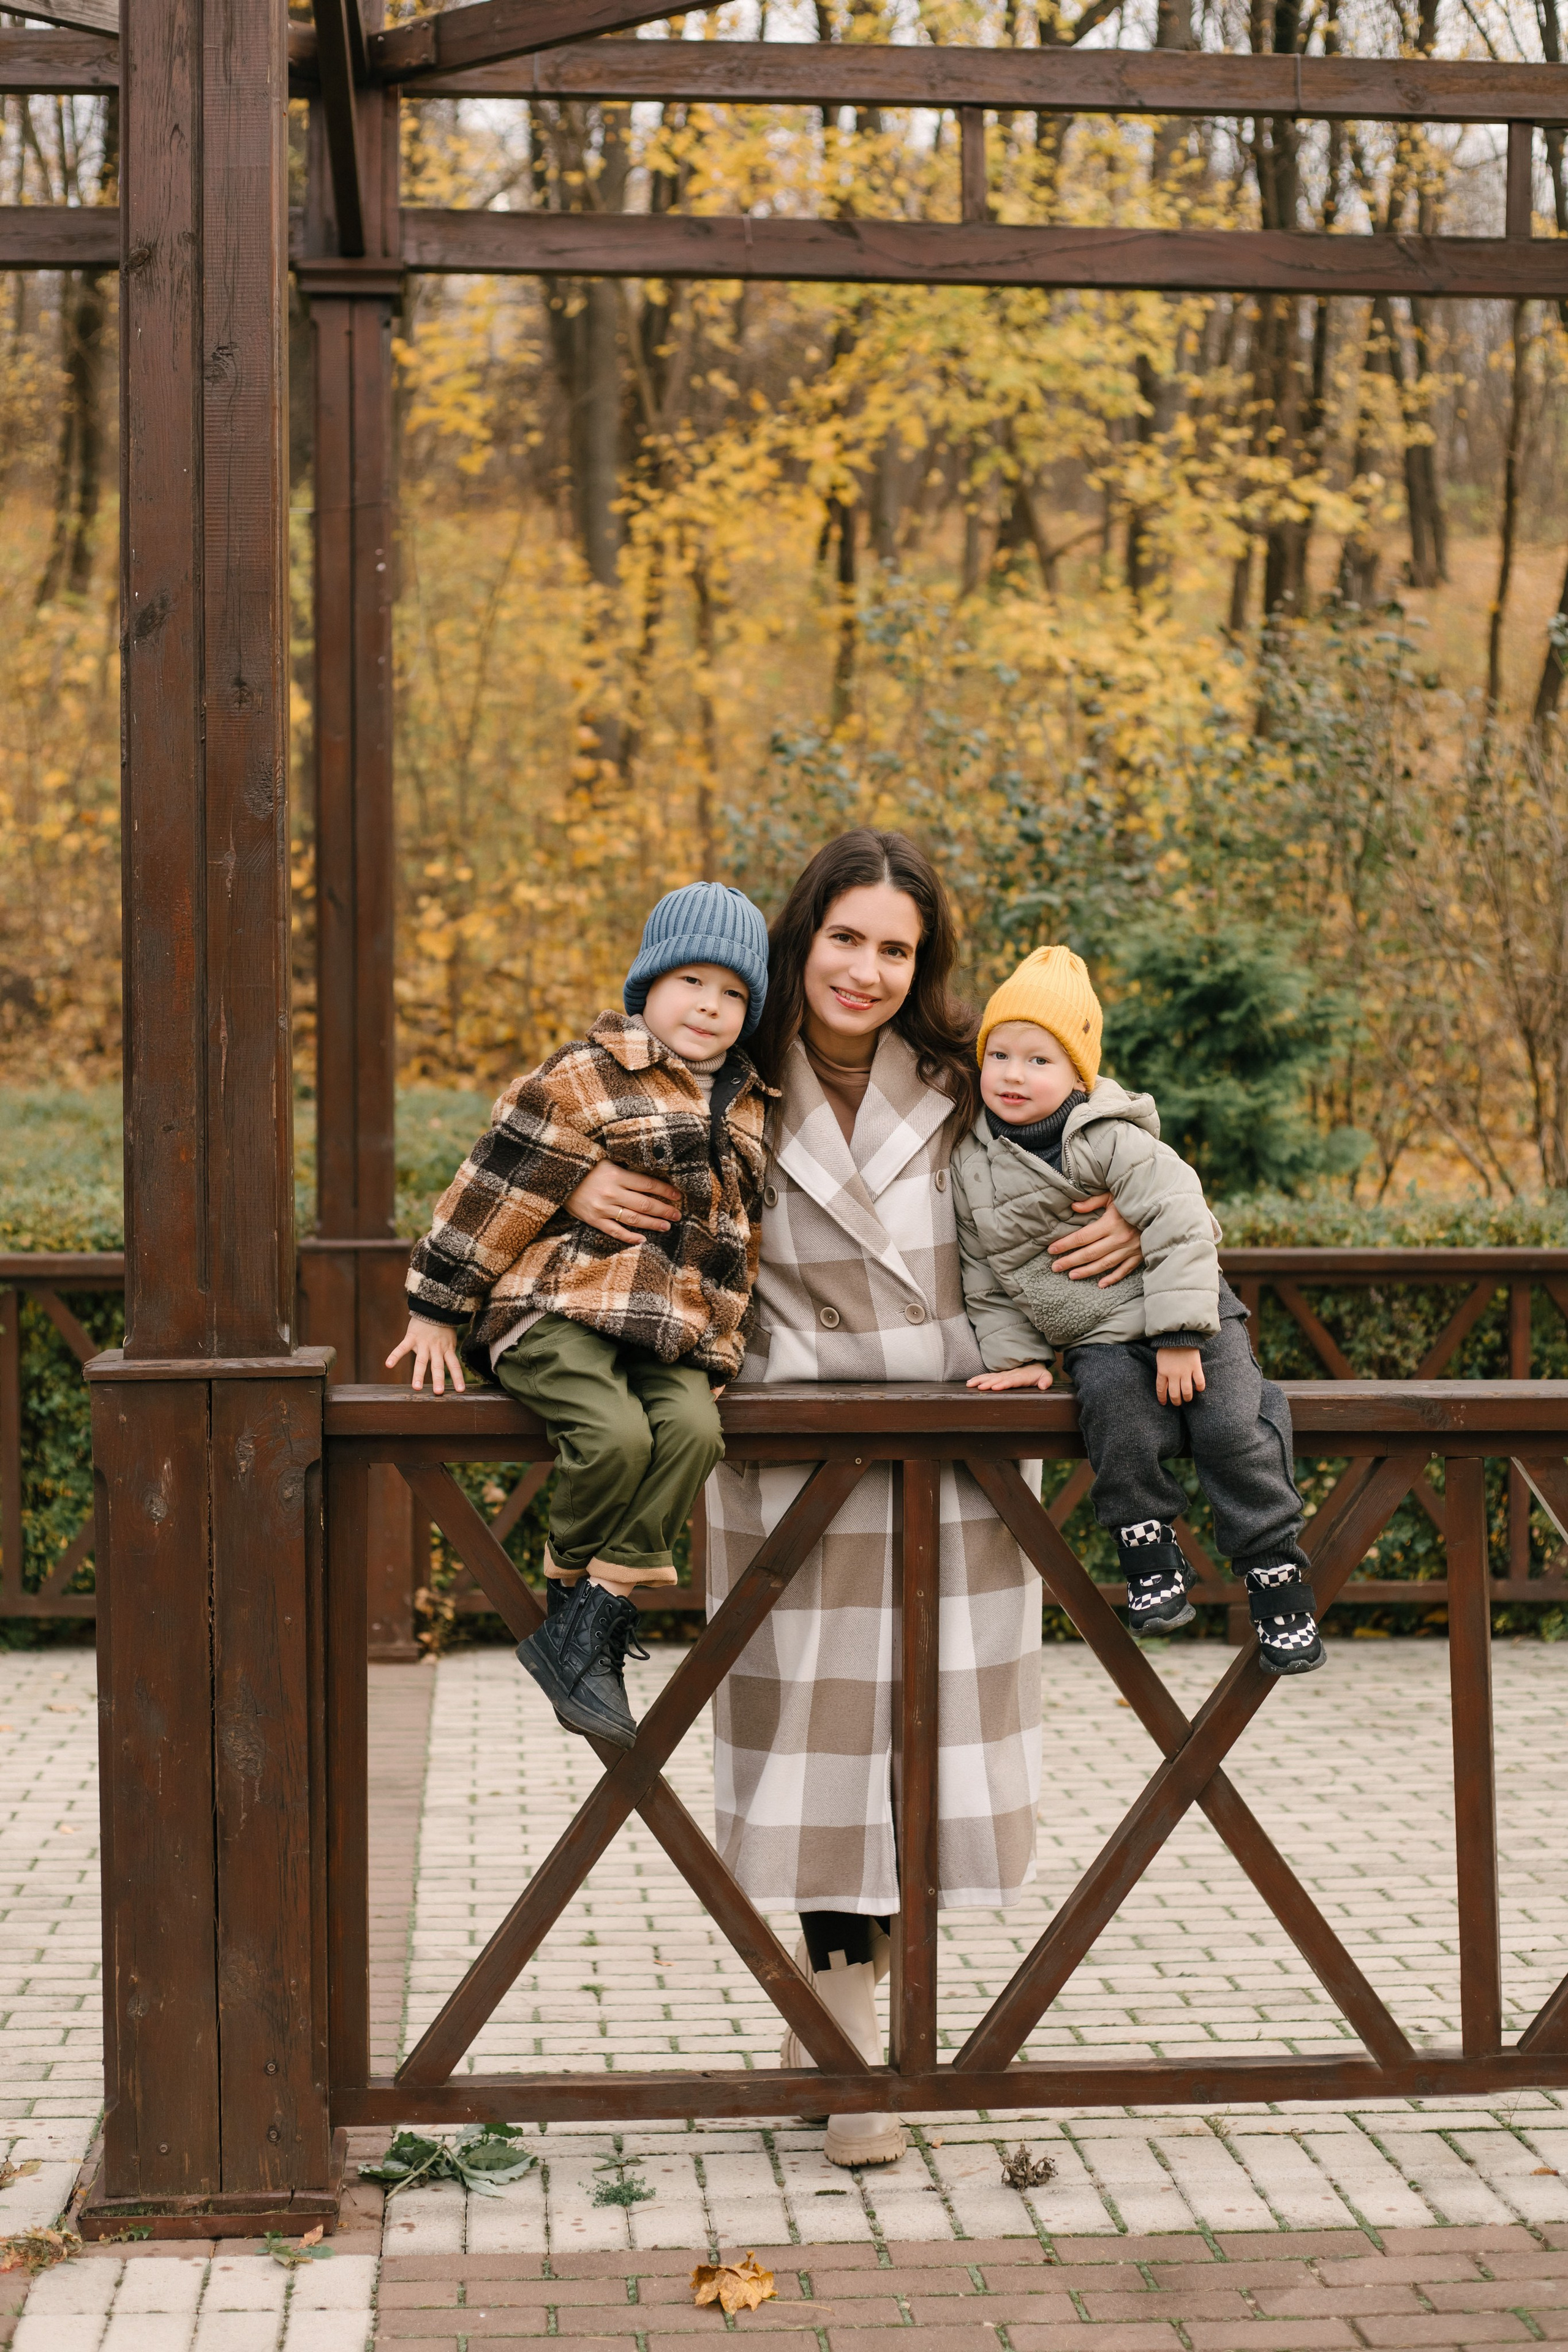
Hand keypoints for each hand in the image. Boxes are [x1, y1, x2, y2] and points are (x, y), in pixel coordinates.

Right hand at [386, 1315, 466, 1394]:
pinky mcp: (411, 1337)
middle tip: (438, 1392)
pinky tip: (388, 1365)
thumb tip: (448, 1367)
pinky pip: (402, 1348)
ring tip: (416, 1387)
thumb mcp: (449, 1340)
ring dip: (418, 1374)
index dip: (458, 1378)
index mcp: (447, 1349)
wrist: (433, 1307)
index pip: (454, 1365)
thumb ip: (447, 1353)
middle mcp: (436, 1348)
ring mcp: (424, 1343)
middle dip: (438, 1379)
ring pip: (421, 1361)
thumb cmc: (442, 1327)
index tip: (460, 1391)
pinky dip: (395, 1356)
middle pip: (438, 1365)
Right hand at [565, 1160, 681, 1242]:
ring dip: (652, 1224)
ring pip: (633, 1219)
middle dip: (664, 1210)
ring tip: (666, 1226)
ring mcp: (602, 1208)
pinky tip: (642, 1240)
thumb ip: (625, 1170)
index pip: (648, 1185)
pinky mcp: (593, 1220)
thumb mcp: (605, 1161)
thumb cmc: (584, 1165)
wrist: (556, 1176)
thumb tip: (649, 1178)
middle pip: (645, 1204)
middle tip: (677, 1215)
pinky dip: (629, 1237)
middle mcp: (611, 1193)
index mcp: (616, 1175)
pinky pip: (614, 1231)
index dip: (665, 1191)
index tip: (678, 1195)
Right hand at [967, 1363, 1053, 1391]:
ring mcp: (1004, 1374)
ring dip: (980, 1380)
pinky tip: (970, 1382)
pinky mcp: (999, 1375)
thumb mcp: (1045, 1376)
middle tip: (979, 1388)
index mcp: (1021, 1376)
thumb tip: (1043, 1386)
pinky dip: (979, 1378)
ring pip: (990, 1377)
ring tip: (970, 1385)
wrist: (1033, 1364)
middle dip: (988, 1383)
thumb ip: (1046, 1381)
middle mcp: (1010, 1374)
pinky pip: (988, 1376)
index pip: (1012, 1381)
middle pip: (998, 1379)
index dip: (1004, 1384)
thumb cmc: (1038, 1373)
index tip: (995, 1387)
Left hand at [1047, 1192, 1143, 1285]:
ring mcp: (1129, 1249)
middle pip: (1089, 1253)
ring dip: (1086, 1271)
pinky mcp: (1139, 1256)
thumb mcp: (1113, 1196)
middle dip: (1070, 1261)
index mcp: (1110, 1224)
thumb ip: (1093, 1202)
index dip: (1065, 1244)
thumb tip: (1073, 1206)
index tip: (1051, 1249)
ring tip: (1071, 1275)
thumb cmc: (1135, 1199)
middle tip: (1055, 1267)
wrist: (1163, 1208)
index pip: (1082, 1237)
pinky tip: (1100, 1284)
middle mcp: (1118, 1239)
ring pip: (1104, 1264)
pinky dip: (1112, 1278)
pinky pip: (1124, 1271)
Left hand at [1156, 1346, 1205, 1406]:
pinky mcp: (1195, 1367)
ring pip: (1186, 1391)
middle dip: (1176, 1401)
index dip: (1162, 1398)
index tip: (1164, 1403)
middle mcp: (1173, 1374)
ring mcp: (1185, 1371)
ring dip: (1187, 1397)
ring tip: (1188, 1399)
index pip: (1161, 1390)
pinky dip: (1200, 1387)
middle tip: (1178, 1403)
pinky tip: (1199, 1389)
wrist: (1179, 1334)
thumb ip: (1162, 1371)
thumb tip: (1164, 1384)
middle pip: (1174, 1394)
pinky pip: (1199, 1382)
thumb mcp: (1160, 1360)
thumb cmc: (1168, 1347)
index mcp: (1162, 1371)